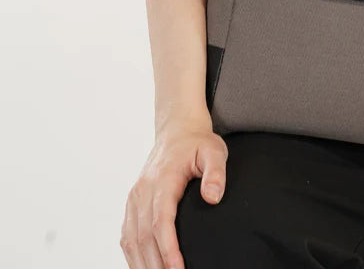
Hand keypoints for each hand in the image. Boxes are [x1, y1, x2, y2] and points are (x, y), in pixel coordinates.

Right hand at [120, 120, 227, 268]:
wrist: (178, 130)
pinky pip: (127, 236)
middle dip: (156, 265)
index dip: (168, 249)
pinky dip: (133, 256)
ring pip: (131, 240)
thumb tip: (213, 198)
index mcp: (162, 180)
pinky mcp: (132, 203)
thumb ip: (216, 172)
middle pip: (143, 237)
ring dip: (143, 264)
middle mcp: (143, 191)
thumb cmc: (198, 142)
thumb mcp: (214, 150)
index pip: (160, 222)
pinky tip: (145, 268)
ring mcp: (134, 198)